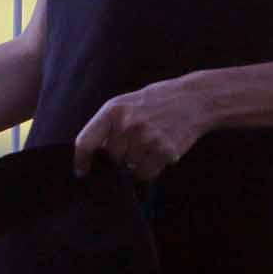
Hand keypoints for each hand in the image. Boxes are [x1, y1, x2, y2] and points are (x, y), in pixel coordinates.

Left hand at [73, 78, 210, 181]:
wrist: (191, 100)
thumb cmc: (153, 103)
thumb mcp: (123, 104)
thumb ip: (106, 126)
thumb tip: (92, 155)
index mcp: (112, 111)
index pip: (86, 142)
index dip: (81, 161)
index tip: (82, 172)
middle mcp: (127, 124)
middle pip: (111, 159)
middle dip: (119, 158)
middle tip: (134, 145)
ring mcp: (147, 138)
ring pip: (129, 168)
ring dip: (136, 163)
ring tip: (149, 145)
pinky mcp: (165, 151)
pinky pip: (146, 173)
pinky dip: (150, 169)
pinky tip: (158, 153)